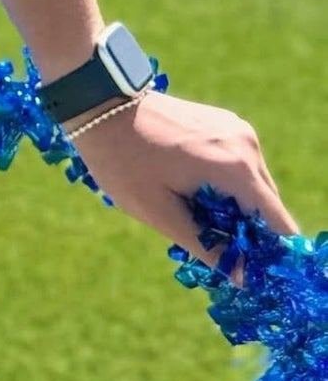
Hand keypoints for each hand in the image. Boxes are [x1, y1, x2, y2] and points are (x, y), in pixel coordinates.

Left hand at [65, 90, 299, 283]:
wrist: (100, 103)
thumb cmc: (123, 161)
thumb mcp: (161, 213)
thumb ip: (207, 247)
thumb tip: (242, 278)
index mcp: (235, 169)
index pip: (279, 223)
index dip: (271, 253)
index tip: (249, 270)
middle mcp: (247, 145)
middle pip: (269, 206)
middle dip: (249, 232)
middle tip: (211, 245)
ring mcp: (238, 129)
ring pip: (256, 186)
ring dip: (237, 208)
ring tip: (194, 212)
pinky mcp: (226, 123)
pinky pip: (242, 166)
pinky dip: (228, 185)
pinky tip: (193, 189)